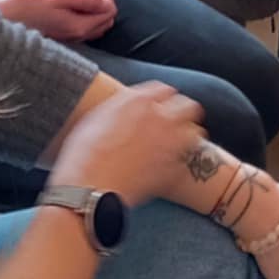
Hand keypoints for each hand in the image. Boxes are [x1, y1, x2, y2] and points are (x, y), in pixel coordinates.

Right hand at [0, 0, 114, 42]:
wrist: (8, 16)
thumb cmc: (29, 3)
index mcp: (79, 26)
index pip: (108, 11)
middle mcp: (77, 35)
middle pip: (106, 20)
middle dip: (106, 1)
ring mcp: (70, 36)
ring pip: (97, 24)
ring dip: (98, 7)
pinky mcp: (63, 34)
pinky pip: (85, 26)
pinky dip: (89, 13)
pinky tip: (78, 0)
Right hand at [49, 82, 204, 204]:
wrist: (87, 188)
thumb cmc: (83, 154)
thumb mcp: (97, 117)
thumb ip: (121, 107)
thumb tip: (129, 107)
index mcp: (138, 100)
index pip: (165, 90)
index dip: (161, 99)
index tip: (159, 106)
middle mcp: (159, 117)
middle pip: (189, 106)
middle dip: (183, 113)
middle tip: (175, 123)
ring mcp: (170, 144)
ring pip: (196, 132)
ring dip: (188, 136)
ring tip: (177, 143)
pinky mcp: (173, 168)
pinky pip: (186, 159)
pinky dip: (180, 160)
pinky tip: (168, 165)